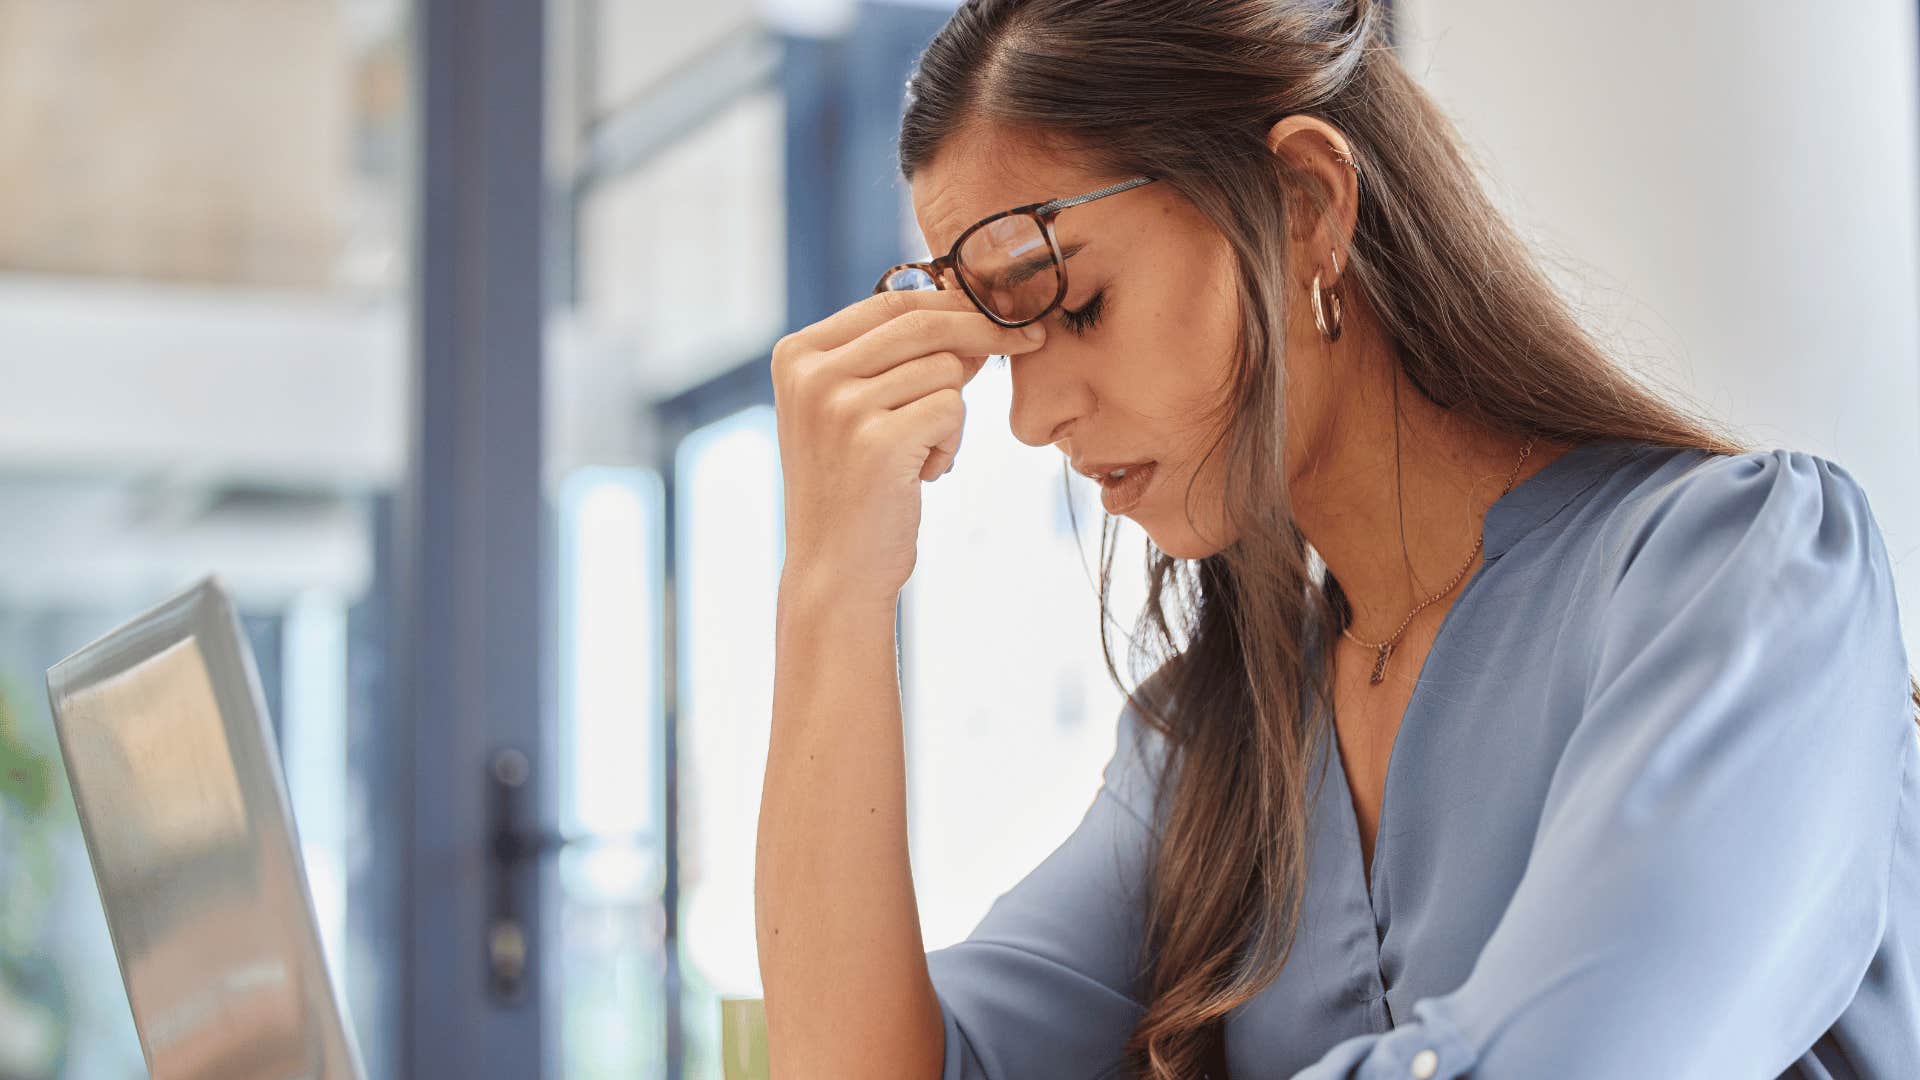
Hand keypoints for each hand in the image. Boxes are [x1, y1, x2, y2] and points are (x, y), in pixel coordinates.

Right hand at [771, 289, 1047, 605]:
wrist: (835, 572)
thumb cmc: (854, 489)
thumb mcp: (857, 410)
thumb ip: (898, 359)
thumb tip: (976, 315)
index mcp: (798, 354)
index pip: (891, 301)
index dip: (954, 303)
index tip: (1002, 311)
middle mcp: (812, 373)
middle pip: (924, 322)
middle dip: (986, 331)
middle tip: (1030, 341)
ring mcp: (841, 405)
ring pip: (946, 369)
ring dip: (952, 414)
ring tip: (920, 456)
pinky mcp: (878, 440)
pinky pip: (953, 409)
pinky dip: (951, 443)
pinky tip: (922, 474)